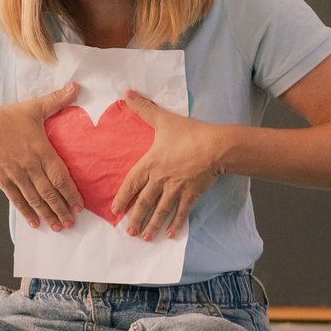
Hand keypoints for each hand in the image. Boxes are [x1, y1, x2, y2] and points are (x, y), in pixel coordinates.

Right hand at [0, 82, 82, 229]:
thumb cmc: (6, 117)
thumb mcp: (33, 107)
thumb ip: (56, 100)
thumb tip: (75, 87)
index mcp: (41, 150)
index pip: (60, 176)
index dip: (71, 192)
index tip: (80, 205)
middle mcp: (30, 166)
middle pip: (49, 192)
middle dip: (62, 209)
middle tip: (72, 223)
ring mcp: (16, 175)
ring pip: (35, 199)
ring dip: (48, 214)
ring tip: (59, 227)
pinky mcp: (3, 180)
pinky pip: (17, 200)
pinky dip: (27, 213)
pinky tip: (35, 224)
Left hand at [110, 91, 225, 239]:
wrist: (215, 147)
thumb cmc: (189, 133)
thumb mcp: (164, 120)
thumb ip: (144, 109)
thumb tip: (127, 93)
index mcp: (150, 164)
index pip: (132, 184)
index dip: (123, 198)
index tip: (115, 210)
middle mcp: (160, 180)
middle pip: (145, 202)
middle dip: (136, 218)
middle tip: (129, 232)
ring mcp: (176, 189)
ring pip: (161, 210)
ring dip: (152, 225)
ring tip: (145, 237)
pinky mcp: (191, 194)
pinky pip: (181, 212)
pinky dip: (176, 224)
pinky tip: (171, 234)